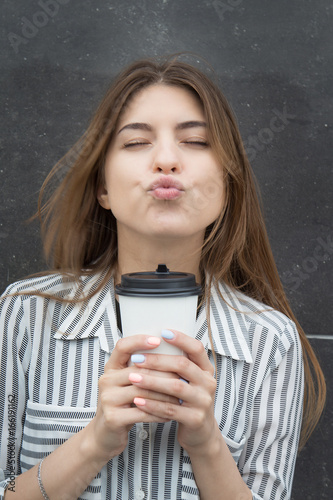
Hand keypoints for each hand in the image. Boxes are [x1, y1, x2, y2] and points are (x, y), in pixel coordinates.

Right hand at [87, 334, 178, 460]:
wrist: (104, 435)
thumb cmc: (122, 405)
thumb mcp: (127, 384)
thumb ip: (141, 369)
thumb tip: (172, 354)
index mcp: (110, 368)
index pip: (122, 346)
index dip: (139, 340)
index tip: (158, 340)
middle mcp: (106, 380)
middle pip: (139, 370)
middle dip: (164, 374)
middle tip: (183, 377)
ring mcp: (108, 399)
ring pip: (143, 392)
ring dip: (165, 396)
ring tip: (181, 398)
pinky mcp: (113, 418)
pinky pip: (142, 412)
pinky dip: (159, 413)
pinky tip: (170, 414)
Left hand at [128, 330, 218, 452]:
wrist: (201, 433)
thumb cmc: (188, 400)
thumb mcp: (191, 380)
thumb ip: (179, 364)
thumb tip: (152, 342)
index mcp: (206, 369)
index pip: (197, 348)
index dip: (181, 339)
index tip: (163, 332)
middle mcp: (208, 383)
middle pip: (182, 365)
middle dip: (157, 360)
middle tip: (136, 359)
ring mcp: (203, 401)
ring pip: (175, 387)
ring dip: (152, 381)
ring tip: (133, 378)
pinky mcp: (195, 419)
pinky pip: (170, 409)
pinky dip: (152, 404)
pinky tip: (137, 401)